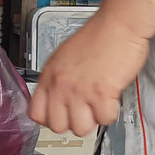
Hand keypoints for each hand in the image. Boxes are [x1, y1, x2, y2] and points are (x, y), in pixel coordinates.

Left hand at [28, 11, 148, 136]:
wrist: (118, 25)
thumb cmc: (97, 37)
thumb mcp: (64, 57)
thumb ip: (58, 79)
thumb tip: (58, 99)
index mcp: (49, 76)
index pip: (36, 113)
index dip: (50, 119)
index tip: (61, 115)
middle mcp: (60, 85)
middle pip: (57, 126)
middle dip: (73, 122)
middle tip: (84, 111)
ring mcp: (79, 91)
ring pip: (80, 128)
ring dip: (92, 119)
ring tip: (99, 104)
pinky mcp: (101, 93)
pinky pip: (104, 119)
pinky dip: (111, 112)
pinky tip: (111, 98)